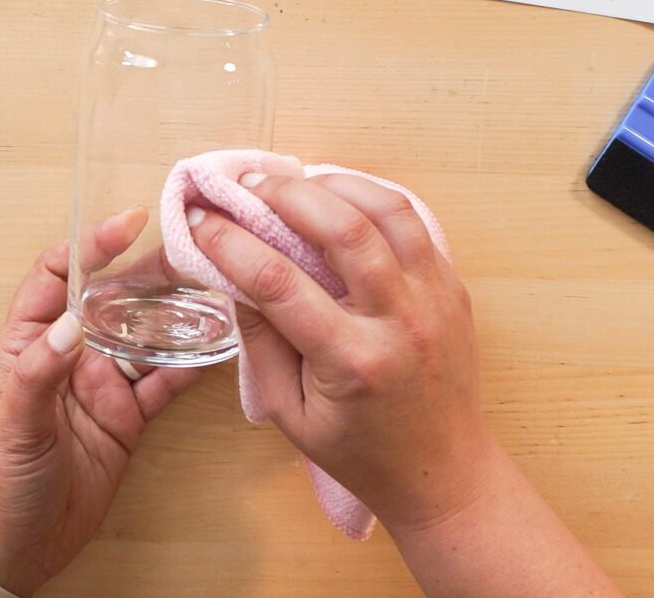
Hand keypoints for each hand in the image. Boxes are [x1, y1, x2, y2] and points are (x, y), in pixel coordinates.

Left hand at [0, 207, 202, 596]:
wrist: (12, 547)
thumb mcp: (9, 422)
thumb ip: (38, 370)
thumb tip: (71, 324)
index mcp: (29, 340)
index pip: (59, 275)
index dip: (91, 245)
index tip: (128, 225)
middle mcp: (70, 353)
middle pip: (114, 298)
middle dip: (151, 273)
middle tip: (193, 252)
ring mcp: (102, 383)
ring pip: (147, 335)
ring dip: (179, 314)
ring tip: (217, 288)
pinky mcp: (128, 417)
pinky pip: (165, 381)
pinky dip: (192, 364)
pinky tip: (220, 345)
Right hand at [188, 173, 495, 531]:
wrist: (441, 470)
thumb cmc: (360, 451)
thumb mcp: (290, 413)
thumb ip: (260, 344)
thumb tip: (233, 278)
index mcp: (352, 362)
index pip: (279, 283)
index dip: (231, 244)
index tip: (202, 222)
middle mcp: (399, 322)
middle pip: (342, 229)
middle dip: (285, 196)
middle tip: (248, 187)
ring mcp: (434, 299)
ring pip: (386, 211)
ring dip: (334, 184)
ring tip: (295, 183)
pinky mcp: (451, 287)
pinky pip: (413, 223)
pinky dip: (372, 199)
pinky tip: (339, 197)